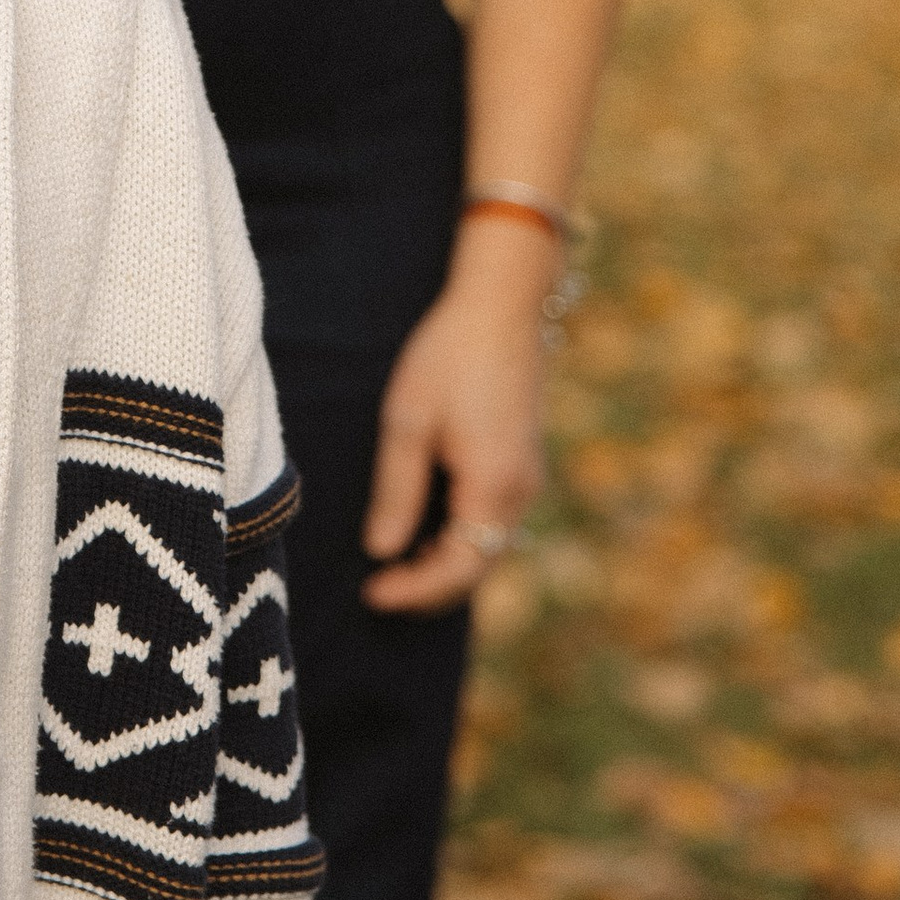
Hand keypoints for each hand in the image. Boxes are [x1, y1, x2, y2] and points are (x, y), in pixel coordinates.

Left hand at [359, 209, 551, 611]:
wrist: (502, 306)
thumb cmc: (448, 356)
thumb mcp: (408, 422)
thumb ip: (397, 492)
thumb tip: (382, 550)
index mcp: (493, 484)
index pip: (459, 568)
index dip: (415, 591)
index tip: (371, 594)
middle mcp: (521, 491)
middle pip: (480, 566)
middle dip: (429, 588)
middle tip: (378, 590)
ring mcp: (528, 477)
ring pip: (490, 546)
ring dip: (446, 565)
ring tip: (395, 567)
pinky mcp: (523, 462)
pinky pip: (496, 520)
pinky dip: (463, 538)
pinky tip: (427, 531)